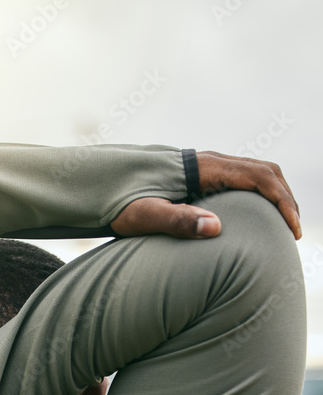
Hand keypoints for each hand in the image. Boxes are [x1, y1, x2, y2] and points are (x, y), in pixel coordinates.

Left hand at [110, 150, 300, 240]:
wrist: (99, 182)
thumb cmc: (118, 202)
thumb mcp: (143, 216)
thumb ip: (177, 221)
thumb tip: (216, 227)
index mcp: (203, 169)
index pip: (259, 179)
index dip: (281, 203)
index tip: (293, 231)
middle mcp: (209, 162)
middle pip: (265, 172)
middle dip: (286, 199)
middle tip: (294, 232)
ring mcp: (205, 166)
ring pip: (255, 173)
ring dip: (274, 196)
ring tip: (281, 227)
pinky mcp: (199, 174)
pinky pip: (240, 179)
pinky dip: (258, 195)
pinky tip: (254, 220)